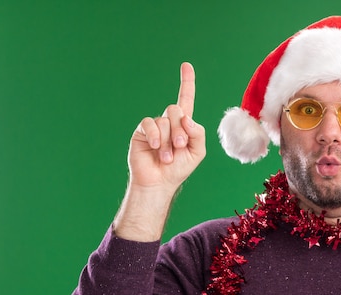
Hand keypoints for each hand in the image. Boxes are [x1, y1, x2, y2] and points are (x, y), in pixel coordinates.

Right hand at [128, 62, 205, 193]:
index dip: (187, 82)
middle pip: (176, 110)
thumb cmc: (179, 169)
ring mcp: (155, 126)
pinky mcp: (142, 131)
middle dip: (180, 129)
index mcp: (184, 125)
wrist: (159, 182)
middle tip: (180, 147)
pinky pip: (150, 124)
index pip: (186, 99)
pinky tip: (156, 148)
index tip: (186, 65)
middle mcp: (169, 122)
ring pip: (164, 120)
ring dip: (168, 141)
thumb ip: (198, 134)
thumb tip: (187, 118)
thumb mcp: (197, 152)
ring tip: (166, 157)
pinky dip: (156, 136)